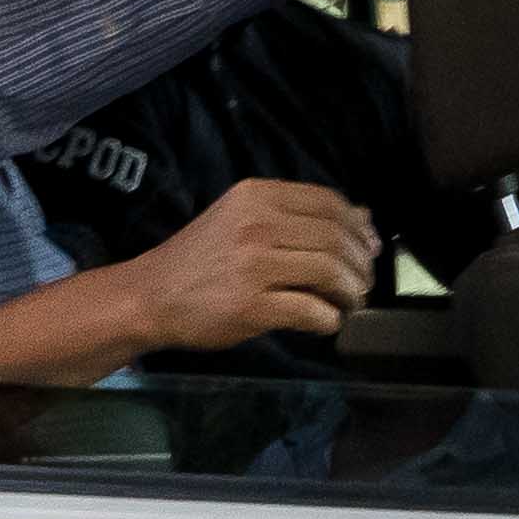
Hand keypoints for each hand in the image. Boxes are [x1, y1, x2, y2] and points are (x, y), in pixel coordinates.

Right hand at [114, 180, 378, 353]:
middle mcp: (257, 224)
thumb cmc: (200, 258)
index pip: (329, 202)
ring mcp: (254, 266)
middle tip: (362, 284)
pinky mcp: (251, 307)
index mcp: (257, 196)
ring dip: (351, 293)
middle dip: (361, 265)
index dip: (358, 227)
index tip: (369, 249)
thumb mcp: (243, 220)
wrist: (149, 296)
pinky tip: (326, 322)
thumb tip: (364, 217)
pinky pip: (311, 311)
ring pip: (330, 273)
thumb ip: (299, 217)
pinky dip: (329, 319)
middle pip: (335, 238)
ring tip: (350, 303)